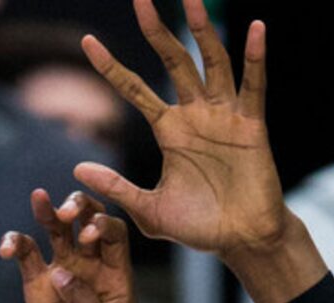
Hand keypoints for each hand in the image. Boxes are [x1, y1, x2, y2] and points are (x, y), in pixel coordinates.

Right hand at [1, 191, 139, 302]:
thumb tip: (60, 274)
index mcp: (117, 276)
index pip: (114, 235)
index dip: (103, 226)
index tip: (89, 233)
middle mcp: (92, 266)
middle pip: (86, 221)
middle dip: (77, 208)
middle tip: (64, 212)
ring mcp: (64, 272)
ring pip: (55, 230)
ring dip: (47, 212)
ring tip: (38, 199)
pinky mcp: (37, 285)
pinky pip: (26, 255)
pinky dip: (15, 244)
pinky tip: (7, 248)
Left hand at [74, 0, 285, 256]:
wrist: (241, 242)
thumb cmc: (199, 228)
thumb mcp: (150, 212)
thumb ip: (117, 189)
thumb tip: (77, 170)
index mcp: (169, 130)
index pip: (135, 89)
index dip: (111, 67)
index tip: (87, 42)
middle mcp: (196, 114)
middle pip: (174, 61)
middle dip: (158, 31)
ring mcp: (225, 117)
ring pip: (212, 62)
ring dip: (203, 30)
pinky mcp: (252, 126)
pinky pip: (254, 86)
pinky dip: (256, 57)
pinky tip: (256, 28)